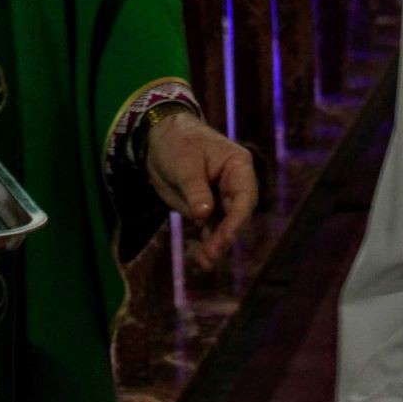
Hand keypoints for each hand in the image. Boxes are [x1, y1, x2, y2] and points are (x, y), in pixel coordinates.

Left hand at [145, 114, 257, 269]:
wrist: (158, 138)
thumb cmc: (177, 142)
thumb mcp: (184, 164)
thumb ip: (196, 189)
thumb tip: (204, 215)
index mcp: (238, 166)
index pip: (245, 197)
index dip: (237, 220)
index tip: (225, 238)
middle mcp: (234, 185)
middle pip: (236, 216)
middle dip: (225, 237)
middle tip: (210, 255)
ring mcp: (220, 199)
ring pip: (223, 227)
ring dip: (214, 246)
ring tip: (203, 263)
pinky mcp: (205, 210)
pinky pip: (208, 230)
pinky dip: (203, 244)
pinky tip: (197, 258)